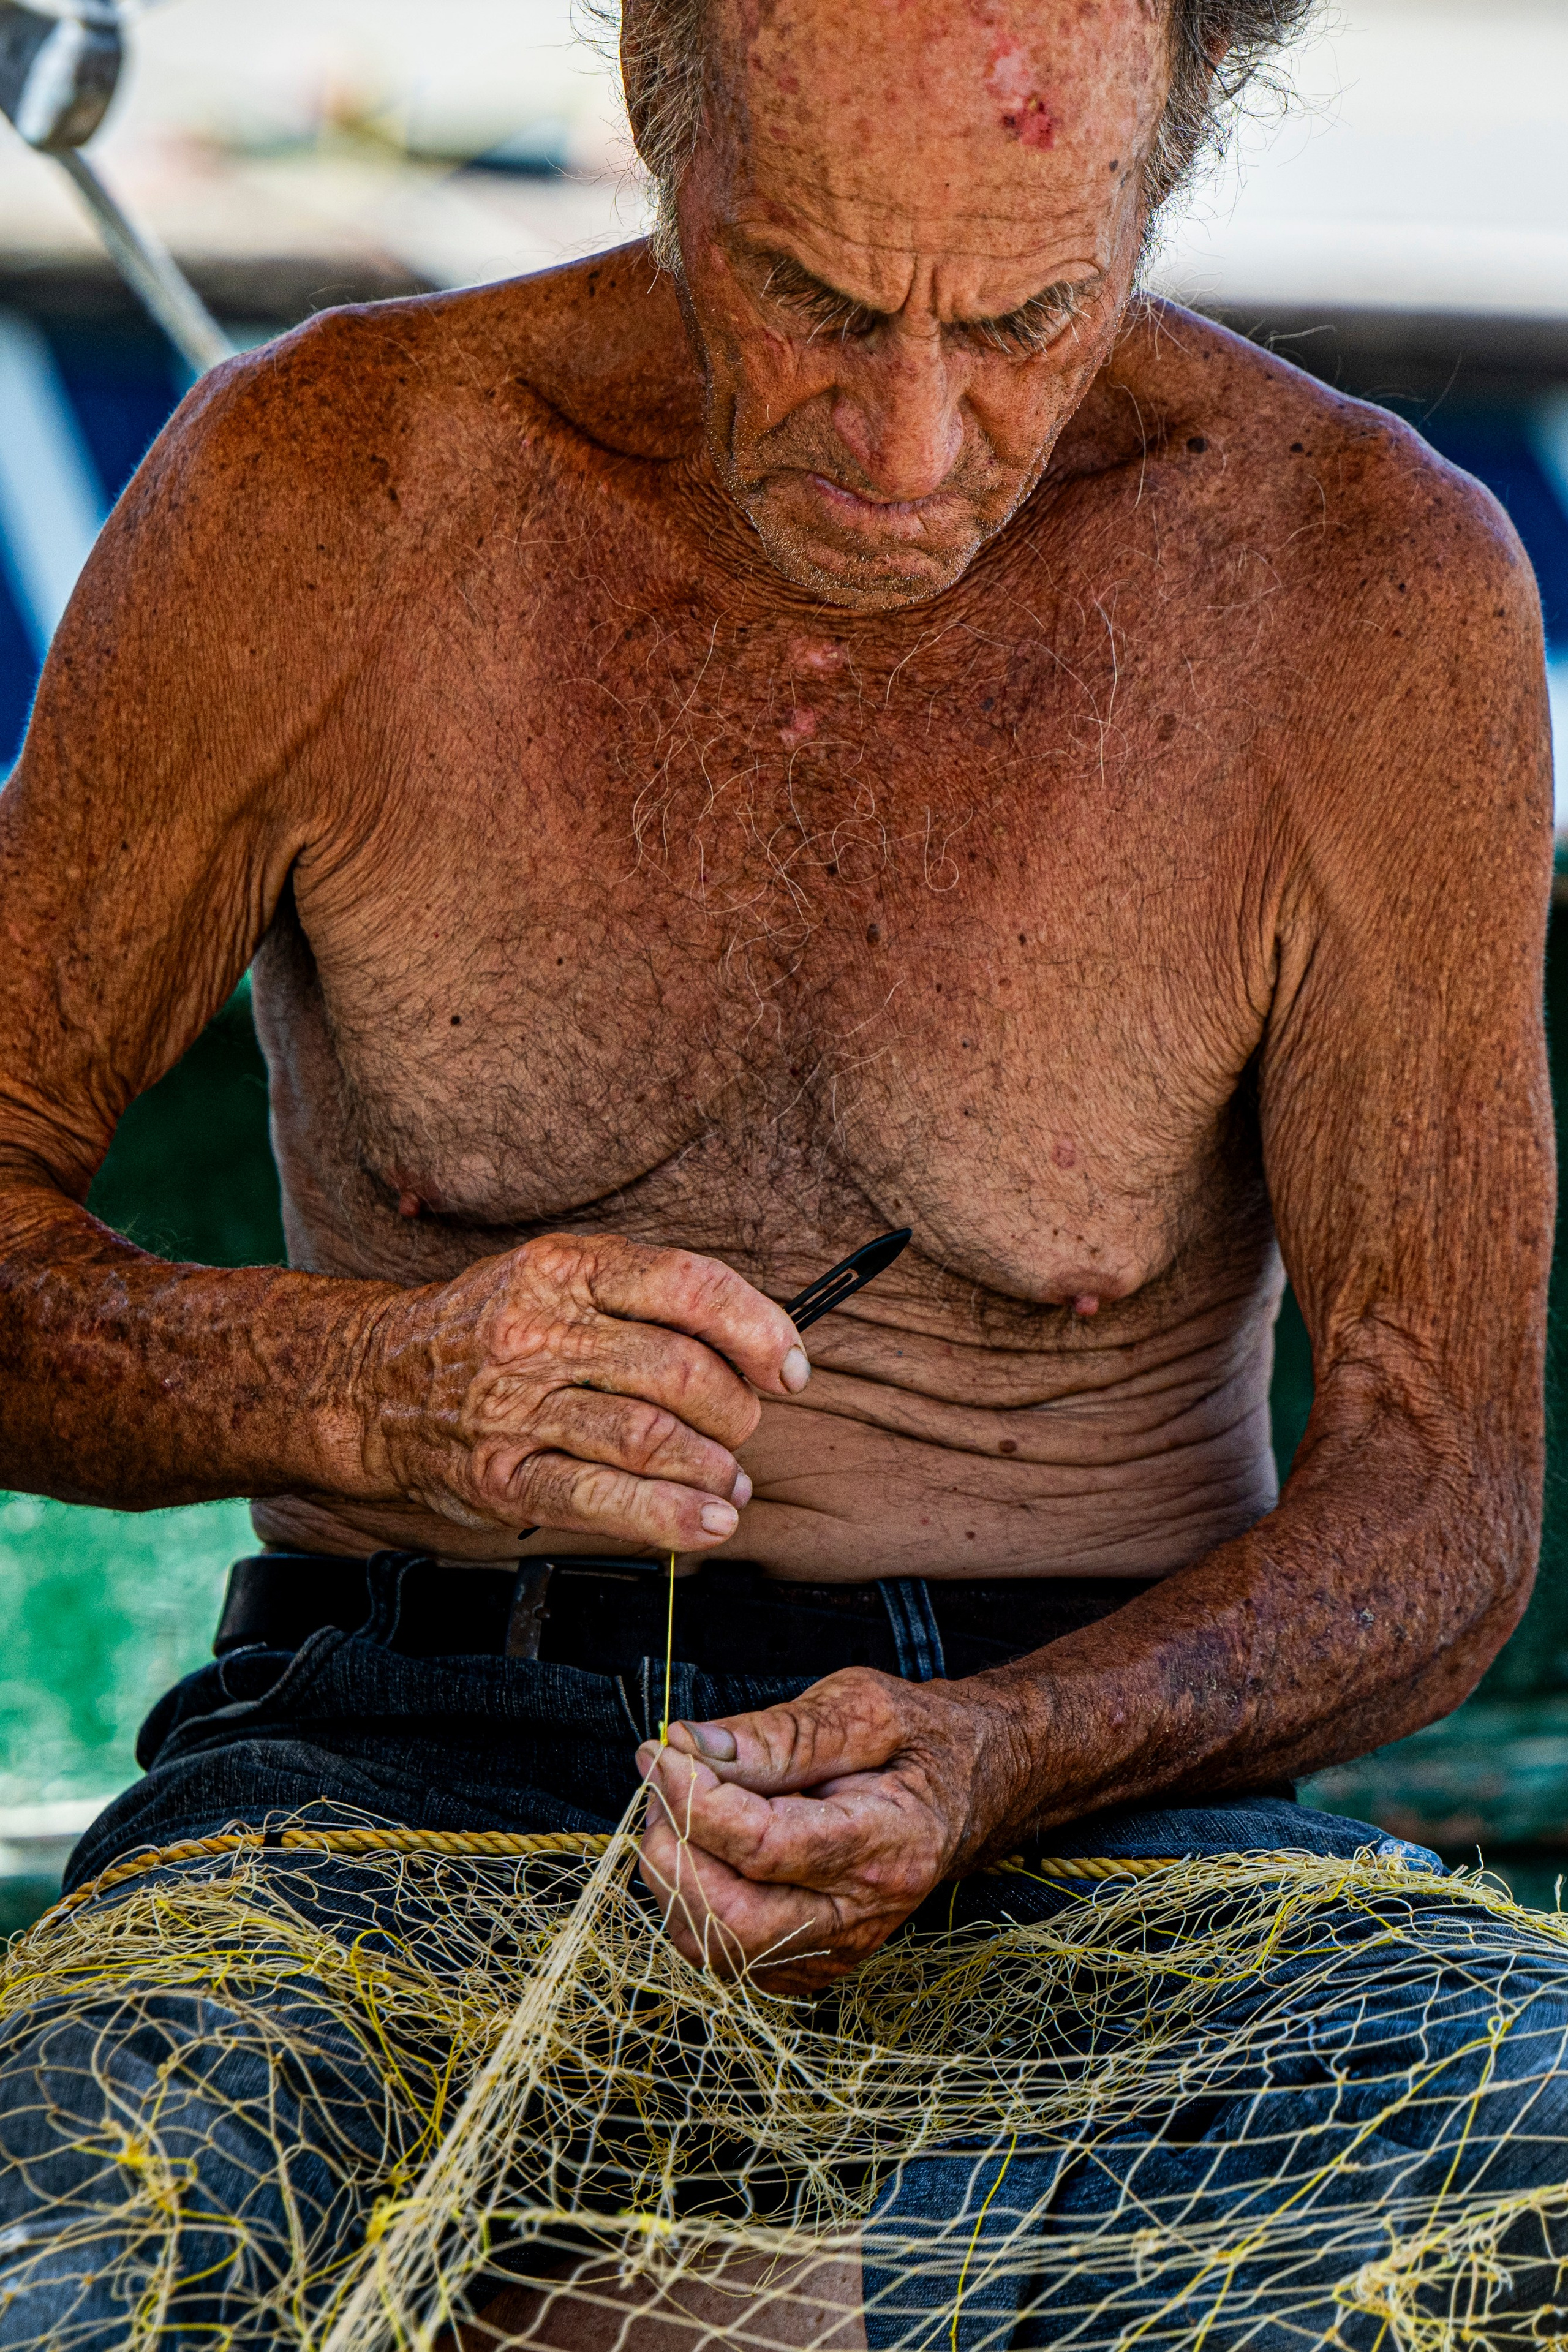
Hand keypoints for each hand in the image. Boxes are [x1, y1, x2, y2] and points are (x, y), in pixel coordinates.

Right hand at [353, 1232, 808, 1547]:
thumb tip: (757, 1346)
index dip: (758, 1329)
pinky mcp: (500, 1474)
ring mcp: (517, 1406)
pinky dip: (668, 1516)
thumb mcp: (558, 1280)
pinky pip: (599, 1499)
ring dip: (712, 1469)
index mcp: (567, 1268)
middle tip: (742, 1430)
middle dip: (736, 1412)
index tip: (788, 1367)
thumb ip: (645, 1300)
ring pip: (648, 1436)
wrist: (371, 1381)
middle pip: (679, 1370)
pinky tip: (707, 1523)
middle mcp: (541, 1331)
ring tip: (730, 1484)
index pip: (688, 1286)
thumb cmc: (489, 1331)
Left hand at [636, 1667, 1031, 1992]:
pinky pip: (724, 1956)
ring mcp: (836, 1952)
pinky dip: (691, 1902)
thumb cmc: (919, 1740)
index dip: (694, 1798)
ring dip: (672, 1876)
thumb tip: (691, 1745)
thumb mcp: (864, 1707)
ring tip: (682, 1803)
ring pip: (716, 1949)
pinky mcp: (810, 1965)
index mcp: (888, 1846)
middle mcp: (862, 1918)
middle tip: (663, 1778)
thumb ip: (780, 1733)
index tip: (658, 1747)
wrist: (972, 1788)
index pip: (765, 1846)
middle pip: (731, 1922)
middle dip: (672, 1849)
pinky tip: (706, 1844)